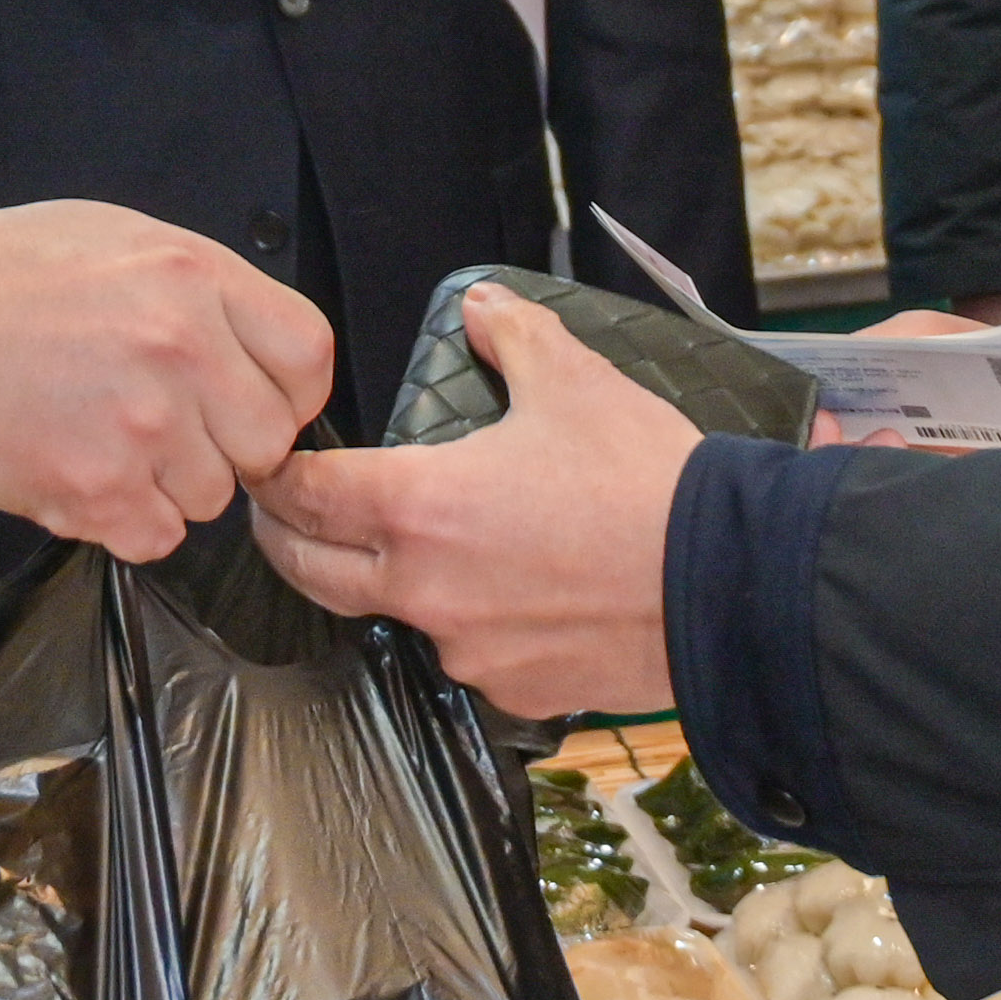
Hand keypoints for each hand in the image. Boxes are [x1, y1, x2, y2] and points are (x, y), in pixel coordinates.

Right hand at [0, 205, 330, 560]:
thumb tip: (249, 340)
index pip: (309, 356)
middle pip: (268, 442)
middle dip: (225, 447)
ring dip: (168, 485)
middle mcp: (183, 347)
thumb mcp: (109, 237)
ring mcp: (143, 422)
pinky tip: (79, 476)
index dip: (286, 392)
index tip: (250, 401)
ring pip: (211, 497)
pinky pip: (157, 537)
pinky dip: (124, 522)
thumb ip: (193, 286)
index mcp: (193, 276)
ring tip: (101, 440)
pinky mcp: (98, 489)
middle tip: (161, 428)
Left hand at [250, 287, 696, 714]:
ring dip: (398, 583)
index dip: (275, 477)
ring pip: (397, 615)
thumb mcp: (575, 382)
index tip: (271, 466)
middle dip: (292, 539)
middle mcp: (423, 590)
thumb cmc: (647, 483)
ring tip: (442, 545)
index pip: (300, 497)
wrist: (729, 581)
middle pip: (312, 573)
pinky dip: (478, 625)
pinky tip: (519, 592)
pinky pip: (471, 655)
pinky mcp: (513, 690)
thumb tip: (484, 309)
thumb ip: (513, 337)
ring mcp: (465, 650)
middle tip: (294, 513)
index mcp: (416, 508)